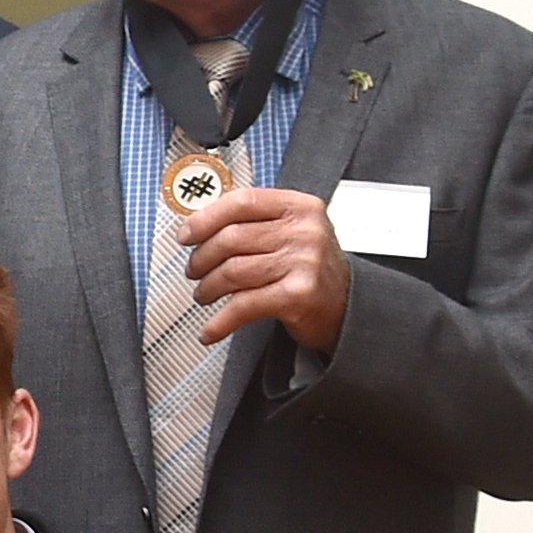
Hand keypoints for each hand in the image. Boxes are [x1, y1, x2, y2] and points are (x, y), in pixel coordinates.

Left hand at [182, 186, 350, 351]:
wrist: (346, 305)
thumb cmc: (307, 266)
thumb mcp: (290, 231)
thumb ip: (252, 222)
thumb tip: (195, 226)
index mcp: (300, 207)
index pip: (242, 201)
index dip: (205, 218)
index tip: (185, 235)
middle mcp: (305, 231)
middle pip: (230, 238)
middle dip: (201, 259)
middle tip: (193, 271)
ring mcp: (305, 262)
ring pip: (231, 271)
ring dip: (207, 288)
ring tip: (204, 294)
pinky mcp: (299, 295)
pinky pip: (243, 306)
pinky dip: (220, 322)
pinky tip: (210, 330)